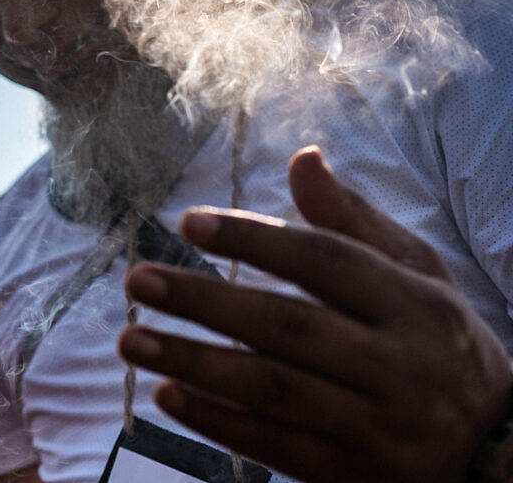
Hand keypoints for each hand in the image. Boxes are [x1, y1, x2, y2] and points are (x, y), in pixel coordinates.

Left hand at [117, 146, 511, 482]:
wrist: (496, 450)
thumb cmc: (436, 340)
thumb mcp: (416, 274)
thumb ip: (352, 220)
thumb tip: (301, 156)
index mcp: (412, 304)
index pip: (326, 262)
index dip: (255, 239)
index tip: (187, 221)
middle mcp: (397, 364)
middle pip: (289, 327)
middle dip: (206, 301)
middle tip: (137, 279)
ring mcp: (376, 424)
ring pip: (275, 389)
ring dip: (195, 362)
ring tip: (132, 338)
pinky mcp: (352, 473)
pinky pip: (276, 446)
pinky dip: (218, 422)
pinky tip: (167, 394)